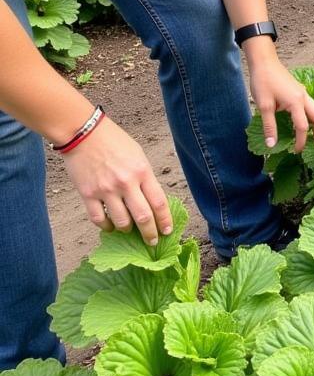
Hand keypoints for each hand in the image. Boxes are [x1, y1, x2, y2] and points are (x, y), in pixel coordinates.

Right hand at [63, 116, 172, 244]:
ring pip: (121, 222)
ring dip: (127, 230)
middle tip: (152, 241)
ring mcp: (106, 190)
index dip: (165, 220)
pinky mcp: (88, 194)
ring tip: (129, 230)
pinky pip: (99, 219)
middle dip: (150, 233)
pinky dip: (106, 227)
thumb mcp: (138, 156)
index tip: (167, 231)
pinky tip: (110, 227)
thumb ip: (144, 177)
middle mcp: (126, 183)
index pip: (159, 202)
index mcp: (142, 172)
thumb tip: (151, 200)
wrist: (84, 134)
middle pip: (143, 217)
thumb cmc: (115, 142)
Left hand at [250, 57, 313, 152]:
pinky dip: (312, 115)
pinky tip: (304, 120)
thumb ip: (269, 126)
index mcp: (296, 102)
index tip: (295, 152)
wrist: (264, 61)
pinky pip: (311, 105)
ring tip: (313, 134)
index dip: (300, 141)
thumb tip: (272, 145)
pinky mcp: (299, 90)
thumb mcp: (263, 105)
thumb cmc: (263, 81)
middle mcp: (304, 97)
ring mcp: (303, 93)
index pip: (303, 127)